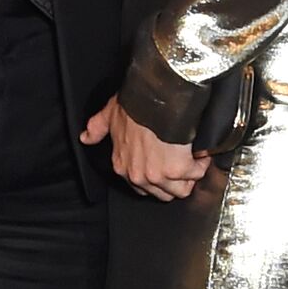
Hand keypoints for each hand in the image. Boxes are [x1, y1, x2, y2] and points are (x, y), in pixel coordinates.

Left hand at [80, 94, 210, 200]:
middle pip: (163, 192)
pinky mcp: (178, 170)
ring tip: (191, 156)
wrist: (154, 96)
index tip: (164, 161)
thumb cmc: (134, 103)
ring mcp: (158, 175)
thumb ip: (97, 127)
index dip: (156, 174)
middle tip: (180, 159)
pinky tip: (199, 150)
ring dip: (189, 174)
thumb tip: (85, 137)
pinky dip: (202, 162)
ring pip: (181, 189)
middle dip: (174, 179)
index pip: (142, 187)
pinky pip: (196, 174)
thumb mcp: (110, 113)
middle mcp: (138, 175)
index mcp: (122, 166)